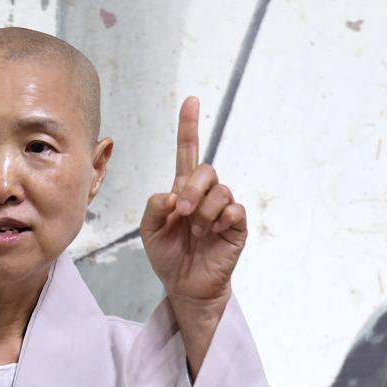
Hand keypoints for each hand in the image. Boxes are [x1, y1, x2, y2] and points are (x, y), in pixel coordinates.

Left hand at [139, 95, 246, 308]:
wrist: (185, 286)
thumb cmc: (168, 256)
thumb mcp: (149, 232)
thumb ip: (154, 208)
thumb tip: (174, 194)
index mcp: (183, 191)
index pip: (187, 152)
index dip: (189, 127)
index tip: (191, 100)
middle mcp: (206, 195)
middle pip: (206, 170)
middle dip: (193, 189)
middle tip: (182, 212)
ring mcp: (223, 210)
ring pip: (220, 191)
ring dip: (204, 211)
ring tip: (197, 231)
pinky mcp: (237, 227)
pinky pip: (234, 210)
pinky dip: (220, 220)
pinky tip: (213, 233)